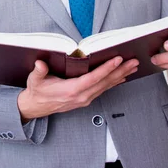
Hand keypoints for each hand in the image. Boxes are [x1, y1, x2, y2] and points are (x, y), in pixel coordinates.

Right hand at [17, 56, 138, 121]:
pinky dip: (114, 82)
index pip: (93, 78)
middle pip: (104, 82)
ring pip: (106, 86)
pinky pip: (103, 90)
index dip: (106, 69)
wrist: (35, 107)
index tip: (117, 60)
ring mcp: (84, 99)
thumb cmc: (37, 92)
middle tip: (133, 61)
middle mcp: (81, 96)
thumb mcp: (34, 80)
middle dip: (120, 71)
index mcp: (71, 90)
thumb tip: (40, 63)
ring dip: (120, 76)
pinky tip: (121, 77)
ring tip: (132, 67)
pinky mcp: (85, 99)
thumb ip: (38, 72)